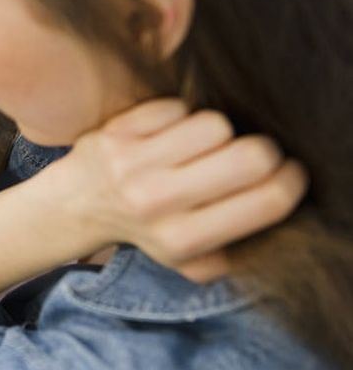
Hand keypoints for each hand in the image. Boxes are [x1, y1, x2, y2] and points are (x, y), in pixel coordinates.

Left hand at [59, 99, 307, 281]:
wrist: (77, 206)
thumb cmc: (146, 229)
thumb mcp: (189, 261)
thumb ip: (236, 251)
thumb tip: (282, 217)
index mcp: (183, 240)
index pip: (269, 200)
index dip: (292, 179)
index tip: (288, 173)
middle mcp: (157, 204)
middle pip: (252, 156)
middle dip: (264, 152)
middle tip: (251, 157)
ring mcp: (133, 166)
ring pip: (216, 125)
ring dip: (217, 133)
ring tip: (201, 148)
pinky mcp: (116, 134)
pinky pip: (178, 107)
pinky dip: (180, 117)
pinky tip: (168, 135)